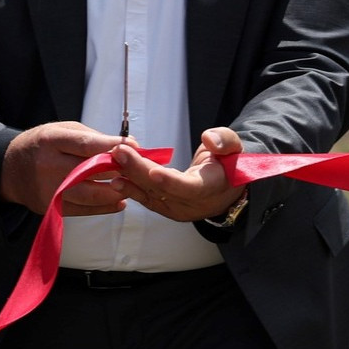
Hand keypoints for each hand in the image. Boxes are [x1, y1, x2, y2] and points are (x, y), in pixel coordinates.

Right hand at [0, 122, 127, 216]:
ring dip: (115, 193)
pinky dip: (104, 207)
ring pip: (89, 196)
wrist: (9, 169)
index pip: (85, 144)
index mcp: (51, 141)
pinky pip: (83, 211)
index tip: (135, 146)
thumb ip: (92, 137)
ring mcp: (48, 190)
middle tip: (137, 171)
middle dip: (118, 172)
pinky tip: (118, 202)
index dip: (111, 146)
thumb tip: (128, 145)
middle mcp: (48, 166)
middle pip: (90, 172)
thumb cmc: (42, 145)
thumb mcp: (61, 130)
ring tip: (131, 187)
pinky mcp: (51, 207)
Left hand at [111, 127, 244, 223]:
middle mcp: (192, 204)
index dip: (171, 182)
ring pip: (150, 194)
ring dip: (130, 178)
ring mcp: (177, 209)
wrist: (226, 187)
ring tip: (113, 161)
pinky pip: (146, 199)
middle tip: (120, 152)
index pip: (189, 188)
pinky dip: (130, 188)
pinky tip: (115, 177)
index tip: (153, 171)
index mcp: (211, 188)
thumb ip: (224, 141)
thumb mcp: (235, 147)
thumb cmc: (230, 163)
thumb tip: (208, 139)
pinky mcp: (165, 208)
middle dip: (139, 170)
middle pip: (162, 189)